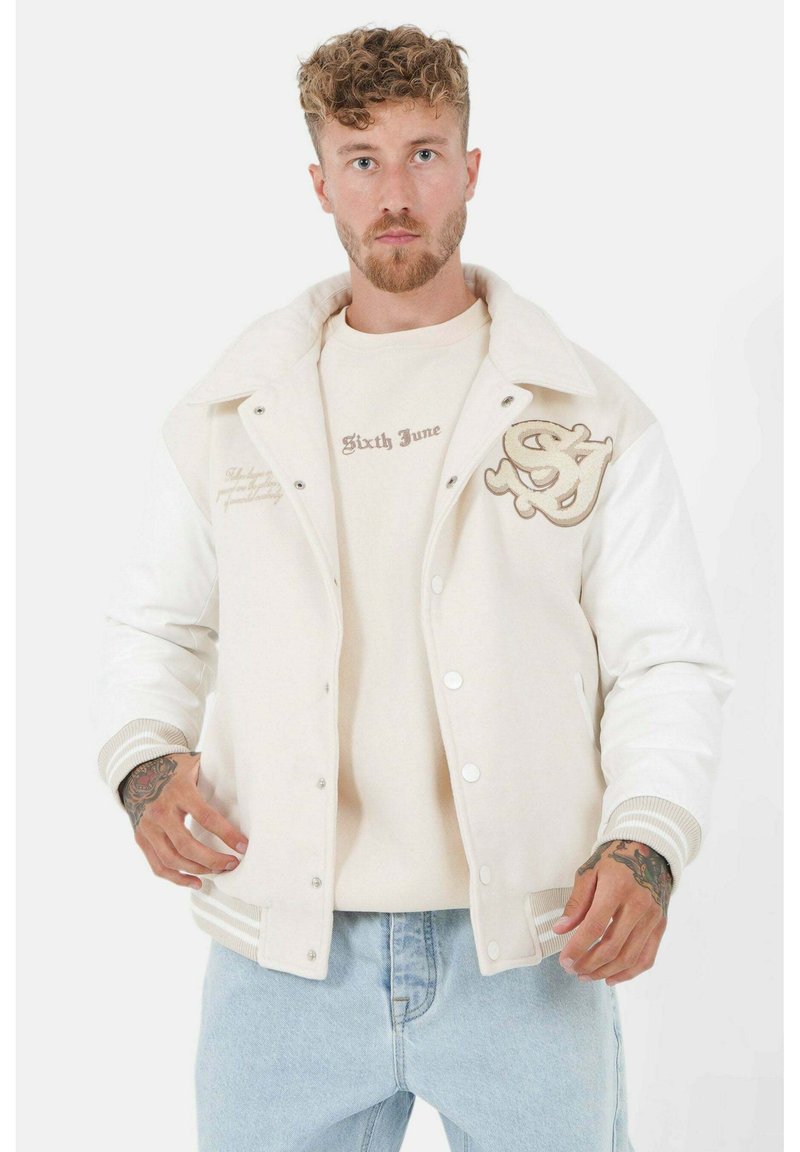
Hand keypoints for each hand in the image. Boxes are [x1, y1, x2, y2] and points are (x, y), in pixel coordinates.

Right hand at [121, 752, 247, 889]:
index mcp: (179, 791)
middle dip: (213, 859)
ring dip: (198, 870)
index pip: (206, 817)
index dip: (226, 834)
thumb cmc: (175, 769)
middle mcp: (160, 811)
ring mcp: (148, 827)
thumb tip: (246, 783)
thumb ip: (215, 774)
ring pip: (172, 859)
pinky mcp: (141, 839)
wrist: (138, 772)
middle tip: (232, 864)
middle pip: (187, 845)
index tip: (243, 846)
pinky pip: (158, 866)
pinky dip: (176, 879)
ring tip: (219, 871)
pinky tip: (196, 883)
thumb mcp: (194, 765)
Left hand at [551, 839, 672, 985]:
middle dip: (589, 963)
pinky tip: (610, 977)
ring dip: (605, 972)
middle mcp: (639, 905)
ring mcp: (653, 917)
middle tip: (572, 970)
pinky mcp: (661, 925)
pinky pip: (646, 958)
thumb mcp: (589, 872)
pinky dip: (629, 973)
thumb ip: (576, 903)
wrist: (649, 850)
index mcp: (617, 888)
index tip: (564, 960)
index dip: (577, 948)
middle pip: (612, 946)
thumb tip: (560, 930)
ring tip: (586, 976)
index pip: (595, 927)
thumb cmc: (614, 860)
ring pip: (629, 957)